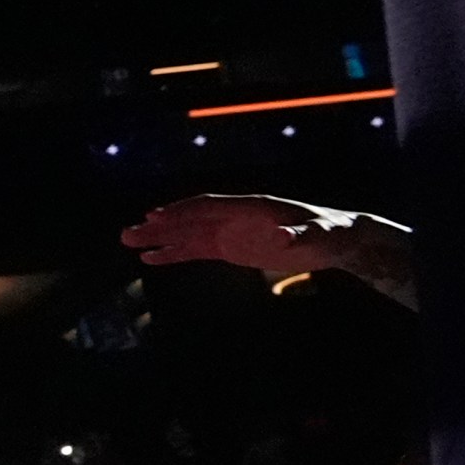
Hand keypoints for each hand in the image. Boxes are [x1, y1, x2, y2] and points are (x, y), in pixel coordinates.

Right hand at [120, 194, 363, 274]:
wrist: (335, 240)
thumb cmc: (328, 233)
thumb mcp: (317, 234)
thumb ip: (298, 235)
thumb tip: (282, 236)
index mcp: (249, 206)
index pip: (208, 206)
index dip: (183, 212)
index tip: (156, 217)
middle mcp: (233, 216)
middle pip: (190, 219)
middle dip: (160, 226)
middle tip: (128, 233)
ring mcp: (229, 231)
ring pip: (187, 234)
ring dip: (159, 238)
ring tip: (129, 242)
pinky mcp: (230, 248)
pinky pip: (196, 249)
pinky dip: (174, 253)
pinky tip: (152, 258)